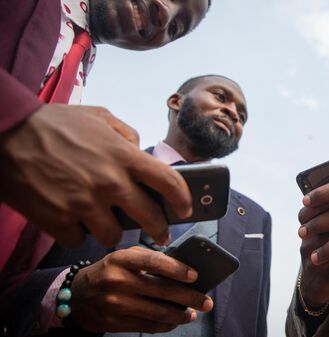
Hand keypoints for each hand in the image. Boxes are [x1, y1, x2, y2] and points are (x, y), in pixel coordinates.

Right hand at [0, 104, 192, 246]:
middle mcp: (109, 182)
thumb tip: (140, 150)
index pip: (170, 182)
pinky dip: (77, 233)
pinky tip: (73, 221)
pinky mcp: (58, 220)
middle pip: (150, 218)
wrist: (4, 134)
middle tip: (160, 234)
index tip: (186, 209)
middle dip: (160, 229)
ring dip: (112, 231)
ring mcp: (84, 204)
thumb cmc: (52, 123)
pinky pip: (78, 239)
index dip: (184, 199)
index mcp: (123, 156)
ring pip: (114, 236)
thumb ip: (126, 134)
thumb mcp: (98, 116)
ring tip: (106, 223)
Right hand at [70, 247, 212, 332]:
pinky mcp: (115, 322)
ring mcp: (115, 303)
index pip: (154, 262)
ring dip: (180, 315)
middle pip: (161, 290)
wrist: (76, 295)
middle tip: (206, 301)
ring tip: (193, 313)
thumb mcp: (124, 257)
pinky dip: (166, 325)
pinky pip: (147, 325)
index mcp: (121, 259)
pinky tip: (176, 321)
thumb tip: (184, 270)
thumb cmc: (110, 271)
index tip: (195, 276)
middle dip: (189, 297)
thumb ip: (149, 260)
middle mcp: (117, 280)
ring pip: (157, 311)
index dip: (177, 269)